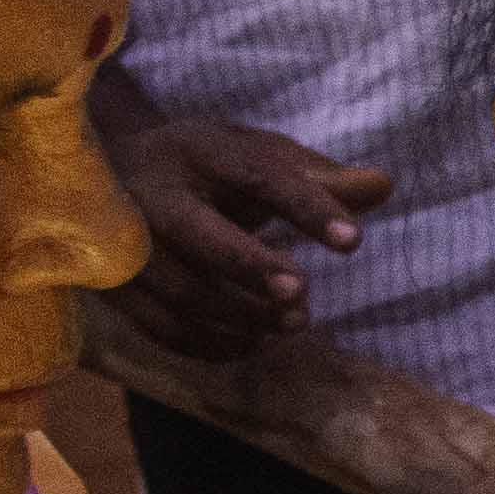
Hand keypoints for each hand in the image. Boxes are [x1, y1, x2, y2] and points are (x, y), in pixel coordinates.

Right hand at [103, 110, 387, 353]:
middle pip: (198, 234)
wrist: (111, 175)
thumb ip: (317, 178)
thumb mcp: (257, 157)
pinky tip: (253, 343)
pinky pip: (161, 327)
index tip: (354, 242)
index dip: (307, 207)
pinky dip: (211, 344)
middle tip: (303, 293)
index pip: (257, 175)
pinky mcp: (112, 285)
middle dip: (253, 267)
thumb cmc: (207, 168)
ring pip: (181, 290)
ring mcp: (121, 242)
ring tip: (296, 321)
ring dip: (242, 315)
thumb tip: (383, 185)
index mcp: (196, 149)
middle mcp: (150, 192)